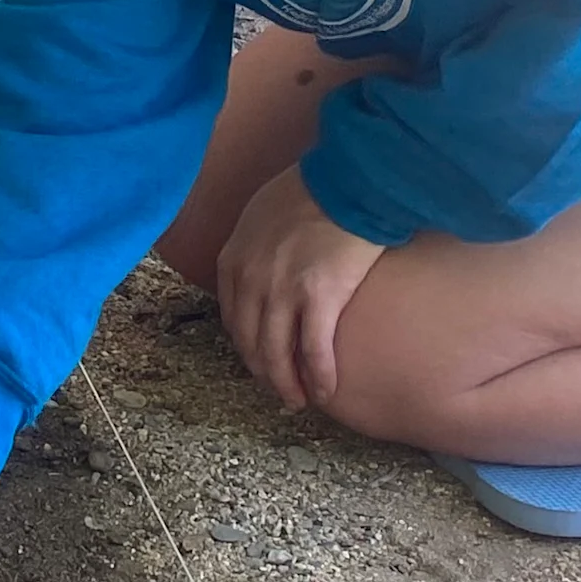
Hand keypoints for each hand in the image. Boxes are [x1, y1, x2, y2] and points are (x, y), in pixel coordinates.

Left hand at [214, 167, 388, 412]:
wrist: (347, 181)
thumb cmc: (312, 190)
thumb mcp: (261, 213)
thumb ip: (255, 243)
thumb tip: (261, 260)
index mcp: (233, 260)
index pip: (233, 317)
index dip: (246, 345)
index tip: (259, 360)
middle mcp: (250, 281)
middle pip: (251, 341)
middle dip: (264, 372)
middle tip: (279, 391)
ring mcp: (281, 292)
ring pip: (278, 354)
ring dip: (287, 384)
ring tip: (299, 400)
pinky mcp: (318, 299)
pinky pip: (314, 350)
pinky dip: (319, 376)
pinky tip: (326, 392)